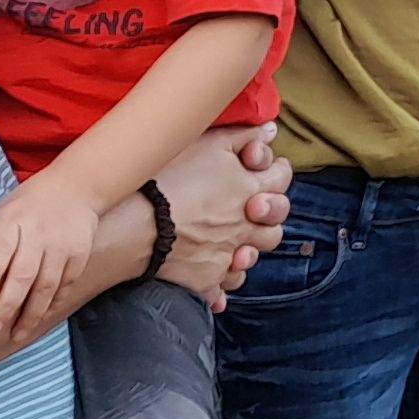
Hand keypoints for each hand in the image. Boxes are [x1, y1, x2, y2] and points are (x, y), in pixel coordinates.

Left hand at [0, 177, 107, 335]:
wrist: (77, 186)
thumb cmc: (29, 202)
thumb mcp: (3, 210)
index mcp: (15, 220)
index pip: (2, 248)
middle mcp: (39, 233)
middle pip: (24, 274)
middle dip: (8, 304)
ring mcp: (62, 244)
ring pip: (47, 285)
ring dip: (32, 314)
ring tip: (17, 334)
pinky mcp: (80, 253)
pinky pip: (65, 285)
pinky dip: (53, 304)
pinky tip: (40, 318)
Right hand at [154, 126, 292, 306]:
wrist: (136, 225)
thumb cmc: (168, 178)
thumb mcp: (208, 143)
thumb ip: (245, 136)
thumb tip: (272, 131)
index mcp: (251, 191)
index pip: (282, 179)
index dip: (277, 171)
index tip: (265, 169)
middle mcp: (246, 226)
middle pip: (274, 225)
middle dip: (267, 216)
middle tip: (250, 208)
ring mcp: (228, 255)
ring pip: (251, 257)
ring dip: (247, 250)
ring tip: (231, 243)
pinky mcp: (207, 279)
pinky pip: (223, 286)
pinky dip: (220, 283)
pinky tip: (211, 277)